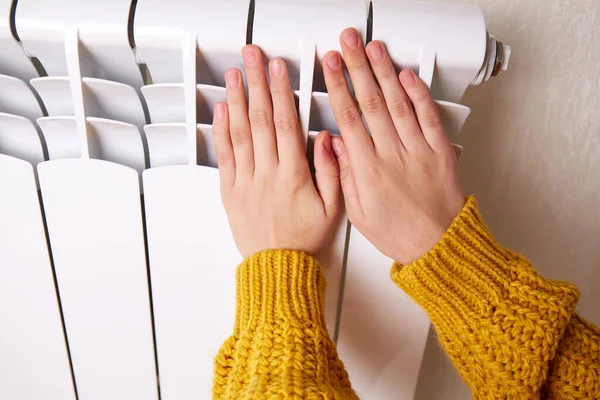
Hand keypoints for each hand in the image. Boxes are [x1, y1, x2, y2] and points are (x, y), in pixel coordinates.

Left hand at [212, 45, 341, 257]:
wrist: (278, 266)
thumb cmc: (305, 238)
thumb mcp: (333, 209)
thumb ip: (331, 171)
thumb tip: (326, 138)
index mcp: (293, 175)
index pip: (286, 124)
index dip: (282, 92)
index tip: (278, 69)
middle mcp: (267, 174)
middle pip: (261, 119)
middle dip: (257, 83)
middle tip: (252, 57)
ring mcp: (245, 181)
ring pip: (240, 132)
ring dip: (237, 99)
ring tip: (234, 73)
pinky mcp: (230, 190)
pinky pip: (224, 156)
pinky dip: (221, 130)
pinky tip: (222, 109)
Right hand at [323, 28, 464, 264]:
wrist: (438, 247)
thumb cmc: (399, 233)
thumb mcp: (358, 213)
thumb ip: (344, 176)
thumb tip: (334, 146)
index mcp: (368, 170)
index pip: (348, 118)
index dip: (338, 87)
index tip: (330, 66)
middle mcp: (393, 155)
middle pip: (371, 102)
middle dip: (357, 68)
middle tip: (348, 44)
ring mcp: (418, 151)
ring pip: (398, 103)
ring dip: (385, 72)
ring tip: (374, 49)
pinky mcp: (440, 152)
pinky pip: (429, 118)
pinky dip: (419, 94)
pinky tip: (408, 76)